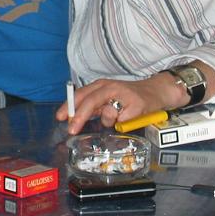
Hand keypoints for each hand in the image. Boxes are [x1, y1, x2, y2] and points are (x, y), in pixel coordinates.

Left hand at [56, 74, 181, 135]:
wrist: (155, 92)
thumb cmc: (128, 96)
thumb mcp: (108, 97)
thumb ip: (93, 105)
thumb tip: (73, 117)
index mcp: (101, 85)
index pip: (80, 94)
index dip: (69, 106)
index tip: (60, 117)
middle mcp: (110, 87)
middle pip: (90, 101)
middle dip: (79, 117)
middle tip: (71, 130)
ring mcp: (123, 95)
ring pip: (107, 114)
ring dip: (109, 121)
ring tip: (119, 115)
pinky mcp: (136, 105)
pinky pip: (122, 121)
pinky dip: (123, 123)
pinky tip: (129, 116)